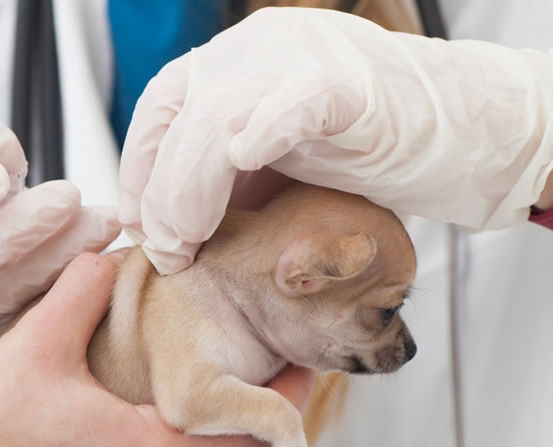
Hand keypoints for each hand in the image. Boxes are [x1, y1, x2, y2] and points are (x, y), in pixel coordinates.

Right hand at [0, 253, 311, 446]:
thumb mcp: (36, 341)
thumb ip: (86, 288)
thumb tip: (114, 254)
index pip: (249, 432)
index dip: (282, 397)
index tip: (302, 364)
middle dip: (245, 415)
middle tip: (255, 365)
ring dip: (201, 436)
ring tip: (199, 390)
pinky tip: (138, 424)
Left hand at [118, 7, 552, 273]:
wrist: (454, 130)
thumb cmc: (361, 152)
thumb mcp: (271, 161)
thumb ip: (220, 175)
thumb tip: (159, 218)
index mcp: (235, 61)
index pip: (160, 108)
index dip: (139, 171)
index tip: (139, 226)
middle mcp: (258, 48)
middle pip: (178, 116)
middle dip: (158, 195)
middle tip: (165, 253)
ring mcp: (301, 58)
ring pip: (216, 119)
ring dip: (189, 193)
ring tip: (187, 248)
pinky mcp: (346, 84)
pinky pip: (293, 104)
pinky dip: (264, 133)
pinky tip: (245, 163)